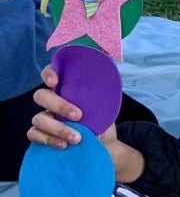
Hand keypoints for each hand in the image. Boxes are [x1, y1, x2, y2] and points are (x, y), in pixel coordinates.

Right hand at [28, 66, 142, 180]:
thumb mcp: (106, 104)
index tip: (55, 82)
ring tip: (77, 138)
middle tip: (79, 116)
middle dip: (59, 105)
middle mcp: (52, 102)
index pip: (50, 73)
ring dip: (58, 128)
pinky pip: (34, 135)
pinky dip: (49, 140)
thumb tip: (107, 76)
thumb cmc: (103, 120)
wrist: (104, 144)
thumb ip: (102, 91)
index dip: (48, 74)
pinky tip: (64, 145)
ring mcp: (44, 119)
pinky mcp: (41, 136)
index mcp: (66, 89)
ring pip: (38, 118)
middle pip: (41, 96)